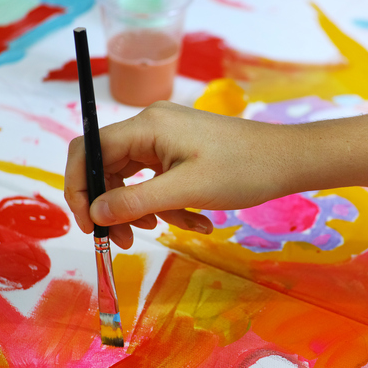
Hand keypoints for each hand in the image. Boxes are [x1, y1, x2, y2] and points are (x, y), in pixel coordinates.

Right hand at [64, 101, 289, 247]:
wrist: (287, 160)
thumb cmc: (242, 169)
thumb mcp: (185, 190)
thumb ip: (135, 202)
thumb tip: (94, 213)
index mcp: (146, 126)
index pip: (89, 150)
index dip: (79, 187)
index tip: (89, 225)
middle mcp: (151, 127)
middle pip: (110, 168)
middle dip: (115, 207)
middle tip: (126, 241)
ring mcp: (166, 139)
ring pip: (135, 179)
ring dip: (147, 210)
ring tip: (171, 229)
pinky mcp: (181, 152)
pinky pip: (159, 181)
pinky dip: (169, 204)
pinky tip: (196, 221)